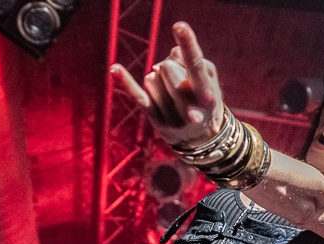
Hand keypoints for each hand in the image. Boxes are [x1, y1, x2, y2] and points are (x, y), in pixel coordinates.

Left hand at [111, 22, 223, 147]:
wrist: (202, 138)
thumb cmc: (205, 99)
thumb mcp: (209, 80)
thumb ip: (193, 61)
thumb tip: (168, 57)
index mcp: (207, 93)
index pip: (195, 64)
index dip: (188, 44)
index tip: (178, 26)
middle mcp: (189, 107)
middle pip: (167, 66)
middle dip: (171, 67)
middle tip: (181, 82)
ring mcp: (170, 115)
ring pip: (151, 77)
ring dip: (159, 79)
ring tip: (172, 95)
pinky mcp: (154, 119)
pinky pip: (137, 96)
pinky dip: (126, 81)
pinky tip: (114, 68)